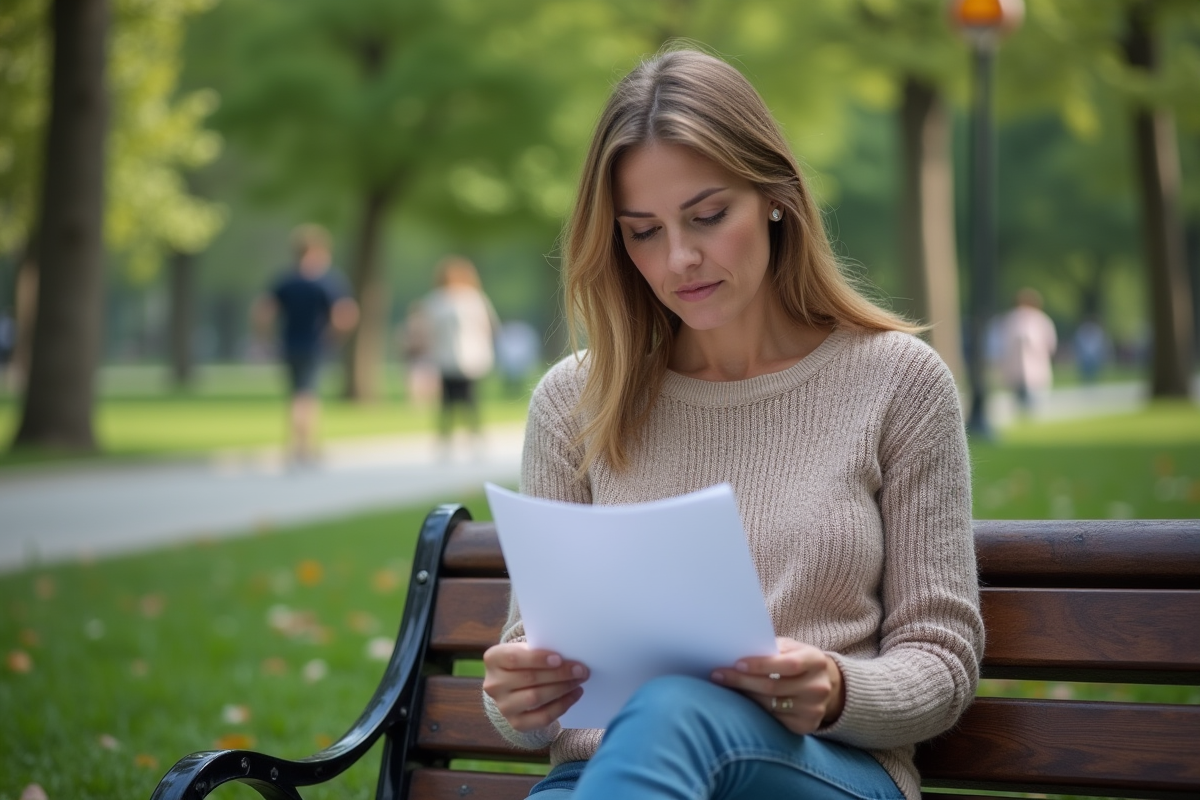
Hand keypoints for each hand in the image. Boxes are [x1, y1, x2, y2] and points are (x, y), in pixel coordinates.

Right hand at [482, 643, 588, 731]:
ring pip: (535, 698)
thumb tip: (568, 656)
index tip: (560, 658)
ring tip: (578, 681)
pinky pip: (542, 717)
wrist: (513, 684)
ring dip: (562, 689)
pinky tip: (574, 695)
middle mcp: (494, 684)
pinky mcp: (515, 723)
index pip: (514, 658)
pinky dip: (561, 706)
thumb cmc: (525, 661)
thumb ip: (540, 650)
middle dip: (559, 674)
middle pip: (529, 678)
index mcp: (493, 659)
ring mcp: (503, 706)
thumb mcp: (525, 649)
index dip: (538, 659)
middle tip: (580, 670)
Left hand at [710, 637, 844, 734]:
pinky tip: (741, 703)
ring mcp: (814, 709)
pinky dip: (755, 711)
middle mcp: (818, 687)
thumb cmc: (798, 660)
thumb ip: (771, 648)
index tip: (736, 663)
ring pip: (770, 705)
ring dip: (744, 696)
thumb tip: (737, 649)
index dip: (761, 665)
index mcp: (816, 661)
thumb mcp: (791, 647)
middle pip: (774, 686)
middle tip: (717, 675)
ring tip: (724, 687)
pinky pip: (774, 719)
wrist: (824, 684)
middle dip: (742, 681)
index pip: (788, 664)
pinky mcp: (806, 726)